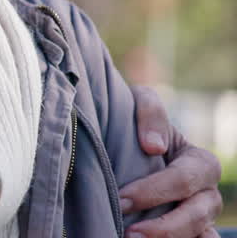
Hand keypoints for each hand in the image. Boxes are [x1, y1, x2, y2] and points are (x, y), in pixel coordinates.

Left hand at [118, 85, 222, 237]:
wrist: (131, 144)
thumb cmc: (138, 125)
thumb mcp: (142, 105)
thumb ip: (150, 113)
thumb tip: (154, 146)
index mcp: (201, 163)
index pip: (182, 180)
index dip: (152, 192)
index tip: (122, 199)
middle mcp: (207, 194)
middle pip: (195, 215)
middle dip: (163, 227)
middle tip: (129, 233)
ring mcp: (203, 218)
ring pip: (200, 235)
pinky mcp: (191, 233)